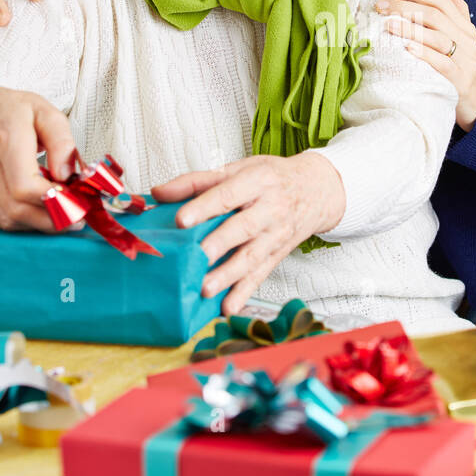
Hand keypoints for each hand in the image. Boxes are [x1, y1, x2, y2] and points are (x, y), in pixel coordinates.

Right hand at [0, 85, 75, 230]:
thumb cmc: (7, 111)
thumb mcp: (45, 112)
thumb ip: (62, 142)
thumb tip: (66, 174)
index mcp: (6, 139)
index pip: (25, 186)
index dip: (53, 200)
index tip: (76, 201)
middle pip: (18, 209)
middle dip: (53, 218)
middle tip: (76, 213)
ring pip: (9, 219)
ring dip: (39, 222)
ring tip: (59, 211)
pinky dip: (22, 221)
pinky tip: (37, 210)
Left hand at [151, 150, 346, 314]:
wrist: (317, 190)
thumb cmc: (272, 178)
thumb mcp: (239, 168)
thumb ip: (197, 181)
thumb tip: (159, 193)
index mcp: (257, 181)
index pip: (228, 194)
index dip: (205, 207)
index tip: (181, 220)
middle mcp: (270, 208)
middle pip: (243, 227)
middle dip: (219, 243)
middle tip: (198, 255)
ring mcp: (276, 234)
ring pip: (252, 256)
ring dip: (229, 274)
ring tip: (206, 288)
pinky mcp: (277, 254)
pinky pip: (260, 275)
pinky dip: (244, 293)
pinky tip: (227, 307)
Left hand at [375, 0, 475, 131]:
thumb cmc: (468, 68)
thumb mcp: (466, 38)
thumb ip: (458, 12)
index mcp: (466, 28)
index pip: (441, 1)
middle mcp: (467, 40)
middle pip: (435, 16)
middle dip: (406, 7)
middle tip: (381, 6)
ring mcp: (465, 60)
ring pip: (437, 37)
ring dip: (410, 28)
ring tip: (387, 23)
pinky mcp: (460, 81)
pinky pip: (442, 64)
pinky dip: (424, 54)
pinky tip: (407, 48)